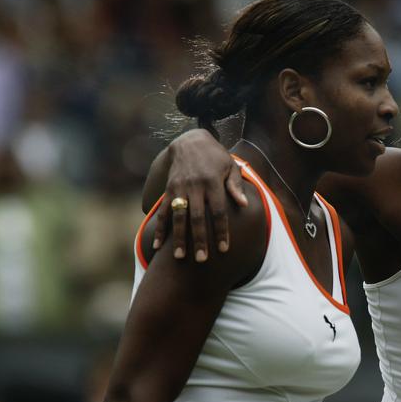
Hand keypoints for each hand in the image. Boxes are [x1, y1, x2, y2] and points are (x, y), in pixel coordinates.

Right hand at [153, 130, 246, 261]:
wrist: (190, 141)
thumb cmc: (215, 157)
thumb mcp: (230, 166)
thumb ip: (235, 186)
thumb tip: (243, 205)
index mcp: (213, 181)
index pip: (218, 210)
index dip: (221, 230)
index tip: (223, 249)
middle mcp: (195, 186)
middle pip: (197, 217)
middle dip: (199, 239)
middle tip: (202, 259)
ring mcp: (179, 188)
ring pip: (178, 216)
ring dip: (178, 238)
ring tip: (179, 257)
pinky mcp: (168, 190)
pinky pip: (163, 211)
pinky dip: (160, 229)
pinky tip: (157, 245)